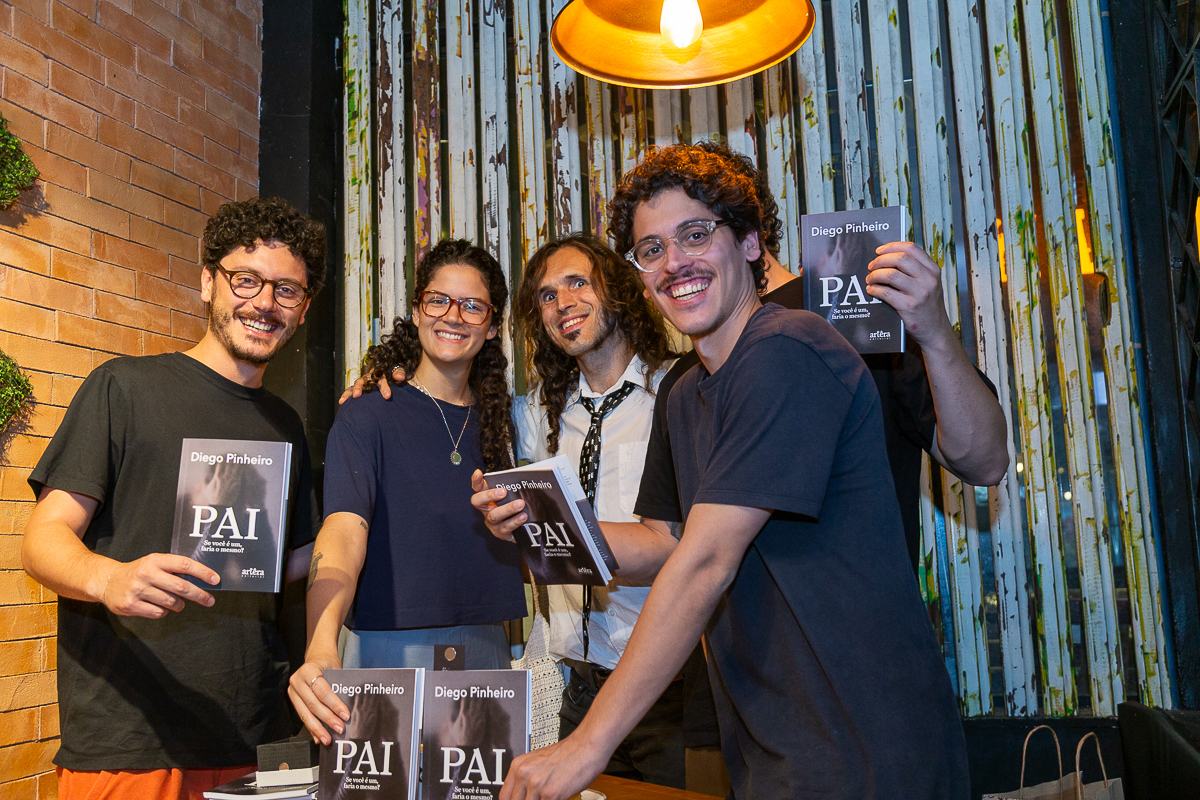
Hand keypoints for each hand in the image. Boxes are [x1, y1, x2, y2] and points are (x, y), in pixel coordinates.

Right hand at [100, 554, 218, 617]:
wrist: (107, 581)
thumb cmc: (138, 572)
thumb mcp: (154, 563)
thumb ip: (174, 568)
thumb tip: (202, 579)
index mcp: (155, 560)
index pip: (184, 564)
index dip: (202, 572)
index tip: (215, 580)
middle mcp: (147, 574)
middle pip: (181, 587)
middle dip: (199, 595)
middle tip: (210, 600)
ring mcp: (138, 590)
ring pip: (171, 602)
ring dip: (179, 605)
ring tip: (179, 604)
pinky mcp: (131, 605)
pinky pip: (158, 613)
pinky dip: (164, 612)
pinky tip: (160, 607)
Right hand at [288, 656, 349, 744]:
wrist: (317, 656)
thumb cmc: (328, 663)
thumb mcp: (335, 670)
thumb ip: (338, 688)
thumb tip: (346, 712)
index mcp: (308, 670)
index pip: (322, 691)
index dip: (334, 705)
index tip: (345, 715)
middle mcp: (297, 681)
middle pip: (313, 705)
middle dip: (327, 719)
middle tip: (339, 729)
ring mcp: (292, 690)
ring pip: (305, 714)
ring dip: (318, 728)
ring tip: (328, 739)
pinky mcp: (292, 699)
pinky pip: (302, 716)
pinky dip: (311, 728)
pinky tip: (318, 736)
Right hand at [337, 366, 406, 404]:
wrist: (387, 373)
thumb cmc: (392, 375)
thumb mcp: (398, 372)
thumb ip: (399, 373)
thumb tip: (400, 377)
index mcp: (379, 373)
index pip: (381, 379)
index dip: (383, 387)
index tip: (387, 396)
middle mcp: (369, 377)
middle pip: (363, 381)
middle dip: (359, 388)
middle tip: (358, 395)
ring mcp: (362, 383)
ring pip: (355, 386)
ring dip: (350, 392)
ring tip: (344, 400)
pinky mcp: (358, 389)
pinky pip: (350, 391)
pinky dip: (345, 396)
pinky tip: (341, 402)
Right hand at [471, 470, 527, 542]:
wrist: (522, 530)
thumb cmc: (515, 510)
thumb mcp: (512, 497)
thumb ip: (513, 488)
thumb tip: (523, 477)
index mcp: (487, 499)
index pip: (478, 488)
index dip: (476, 481)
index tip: (478, 472)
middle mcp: (486, 510)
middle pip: (478, 502)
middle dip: (489, 495)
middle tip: (503, 491)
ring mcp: (492, 523)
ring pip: (495, 516)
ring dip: (508, 509)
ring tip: (520, 504)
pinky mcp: (501, 533)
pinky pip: (507, 527)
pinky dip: (515, 521)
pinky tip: (523, 516)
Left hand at [500, 733, 608, 799]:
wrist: (587, 746)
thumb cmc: (569, 753)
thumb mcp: (540, 762)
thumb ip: (529, 779)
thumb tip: (524, 795)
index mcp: (518, 766)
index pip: (505, 796)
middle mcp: (524, 774)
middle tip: (540, 798)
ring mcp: (536, 785)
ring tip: (552, 797)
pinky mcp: (550, 794)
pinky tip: (559, 798)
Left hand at [866, 241, 955, 344]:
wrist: (935, 331)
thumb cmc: (928, 306)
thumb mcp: (929, 283)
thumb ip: (915, 270)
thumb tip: (887, 257)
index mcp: (933, 270)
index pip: (911, 248)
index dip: (892, 246)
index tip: (879, 250)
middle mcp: (928, 279)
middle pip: (900, 258)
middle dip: (881, 260)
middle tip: (871, 266)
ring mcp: (919, 293)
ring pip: (890, 275)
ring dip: (875, 275)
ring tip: (870, 279)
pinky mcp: (908, 307)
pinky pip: (885, 293)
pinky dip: (874, 289)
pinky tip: (871, 290)